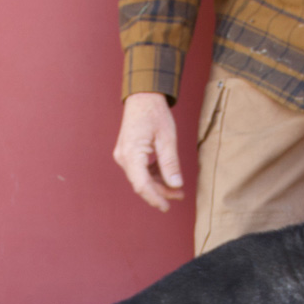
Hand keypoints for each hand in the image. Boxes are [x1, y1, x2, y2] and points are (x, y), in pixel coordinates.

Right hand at [112, 92, 184, 211]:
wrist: (142, 96)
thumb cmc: (154, 113)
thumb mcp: (167, 138)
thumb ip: (170, 163)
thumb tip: (176, 185)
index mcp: (131, 154)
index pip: (142, 185)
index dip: (155, 198)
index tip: (167, 207)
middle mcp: (123, 157)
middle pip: (142, 184)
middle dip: (160, 192)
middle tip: (180, 195)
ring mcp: (123, 156)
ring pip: (140, 179)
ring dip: (158, 184)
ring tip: (176, 187)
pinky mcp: (127, 153)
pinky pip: (139, 171)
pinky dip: (152, 175)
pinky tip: (165, 174)